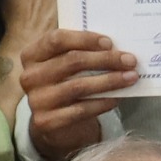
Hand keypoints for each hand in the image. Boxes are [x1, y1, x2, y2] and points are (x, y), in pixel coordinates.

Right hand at [18, 28, 140, 160]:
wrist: (53, 121)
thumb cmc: (64, 82)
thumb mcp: (64, 63)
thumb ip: (80, 51)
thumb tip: (116, 47)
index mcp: (31, 55)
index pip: (56, 39)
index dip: (85, 39)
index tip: (109, 43)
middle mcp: (29, 77)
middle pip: (72, 61)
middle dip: (105, 59)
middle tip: (129, 60)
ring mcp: (36, 100)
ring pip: (78, 86)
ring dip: (109, 81)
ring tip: (130, 77)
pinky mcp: (46, 122)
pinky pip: (80, 109)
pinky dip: (102, 102)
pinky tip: (117, 98)